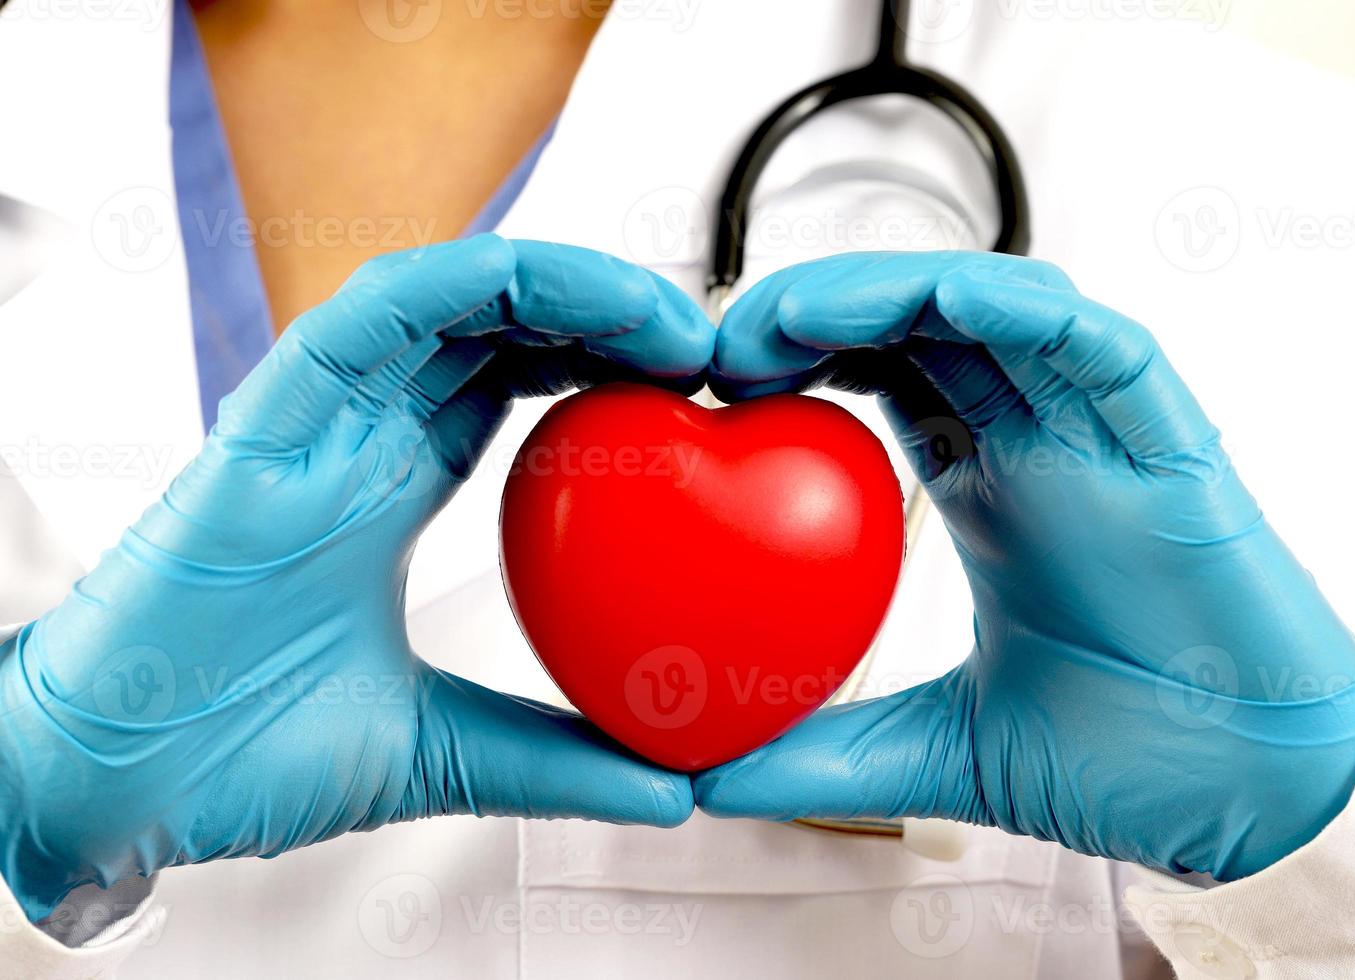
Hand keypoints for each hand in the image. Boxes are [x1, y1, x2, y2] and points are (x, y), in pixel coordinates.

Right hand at [0, 235, 713, 920]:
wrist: (110, 782)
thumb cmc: (241, 754)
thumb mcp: (444, 753)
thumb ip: (553, 756)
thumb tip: (673, 784)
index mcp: (396, 483)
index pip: (525, 383)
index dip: (618, 368)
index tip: (708, 400)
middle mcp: (363, 433)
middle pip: (505, 324)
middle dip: (615, 312)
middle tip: (717, 348)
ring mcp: (316, 418)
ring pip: (453, 295)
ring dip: (570, 286)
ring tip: (673, 322)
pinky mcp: (264, 414)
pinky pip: (369, 315)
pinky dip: (464, 287)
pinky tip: (551, 295)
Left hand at [695, 251, 1354, 880]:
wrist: (1241, 795)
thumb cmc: (1115, 756)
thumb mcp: (936, 746)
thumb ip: (826, 750)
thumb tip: (707, 777)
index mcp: (988, 483)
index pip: (881, 371)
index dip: (796, 354)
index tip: (710, 382)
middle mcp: (1041, 440)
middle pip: (922, 320)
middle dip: (819, 307)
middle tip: (723, 341)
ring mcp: (1103, 436)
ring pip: (998, 306)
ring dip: (890, 288)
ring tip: (788, 317)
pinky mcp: (1171, 445)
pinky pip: (1102, 344)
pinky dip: (1023, 308)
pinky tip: (942, 299)